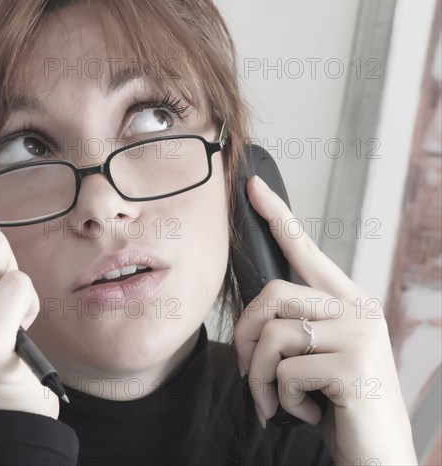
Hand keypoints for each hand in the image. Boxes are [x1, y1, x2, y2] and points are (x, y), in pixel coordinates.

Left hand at [233, 175, 416, 464]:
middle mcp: (358, 308)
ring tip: (275, 402)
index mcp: (348, 302)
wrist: (378, 457)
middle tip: (249, 375)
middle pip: (272, 294)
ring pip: (274, 335)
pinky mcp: (354, 364)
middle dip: (246, 337)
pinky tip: (305, 412)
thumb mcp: (319, 358)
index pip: (307, 250)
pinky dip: (282, 398)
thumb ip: (298, 327)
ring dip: (260, 378)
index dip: (277, 217)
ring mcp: (359, 334)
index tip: (252, 187)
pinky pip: (286, 370)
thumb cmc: (341, 405)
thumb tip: (259, 314)